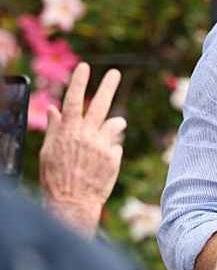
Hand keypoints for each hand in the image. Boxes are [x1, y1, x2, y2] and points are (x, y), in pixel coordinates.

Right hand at [39, 63, 125, 235]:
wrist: (72, 203)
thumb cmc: (56, 177)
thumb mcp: (49, 152)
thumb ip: (55, 129)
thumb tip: (55, 109)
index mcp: (67, 132)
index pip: (73, 101)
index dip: (79, 82)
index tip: (85, 66)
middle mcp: (86, 135)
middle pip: (100, 105)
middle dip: (108, 86)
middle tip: (115, 72)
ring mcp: (102, 145)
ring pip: (114, 124)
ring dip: (114, 123)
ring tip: (114, 126)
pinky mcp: (113, 157)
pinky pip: (115, 146)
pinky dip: (109, 150)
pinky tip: (100, 163)